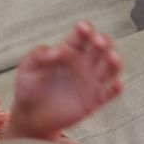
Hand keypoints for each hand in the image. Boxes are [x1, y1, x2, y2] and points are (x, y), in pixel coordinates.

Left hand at [9, 21, 122, 140]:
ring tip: (112, 57)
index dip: (85, 29)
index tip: (82, 28)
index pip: (81, 36)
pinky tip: (116, 84)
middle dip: (103, 41)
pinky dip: (116, 88)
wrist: (30, 115)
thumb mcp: (27, 68)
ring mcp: (91, 81)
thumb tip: (56, 50)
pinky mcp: (95, 100)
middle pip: (101, 47)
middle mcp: (83, 63)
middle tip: (98, 42)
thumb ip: (38, 56)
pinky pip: (110, 93)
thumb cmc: (28, 87)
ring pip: (110, 67)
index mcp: (67, 51)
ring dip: (114, 62)